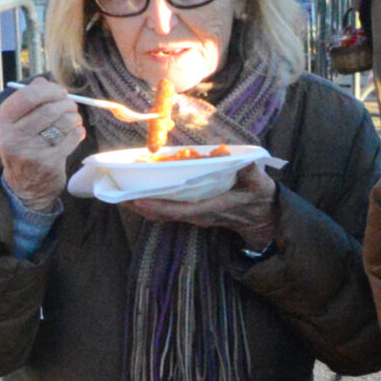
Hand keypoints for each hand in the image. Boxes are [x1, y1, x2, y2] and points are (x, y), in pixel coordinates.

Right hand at [0, 78, 82, 210]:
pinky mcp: (48, 163)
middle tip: (71, 105)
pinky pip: (72, 138)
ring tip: (74, 119)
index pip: (27, 96)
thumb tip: (42, 80)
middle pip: (49, 109)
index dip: (49, 90)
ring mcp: (30, 151)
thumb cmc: (24, 145)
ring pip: (63, 123)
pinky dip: (79, 132)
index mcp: (2, 121)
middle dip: (66, 104)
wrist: (25, 185)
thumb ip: (27, 101)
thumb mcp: (16, 124)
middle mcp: (12, 136)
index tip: (61, 92)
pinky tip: (76, 132)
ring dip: (75, 117)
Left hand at [121, 162, 279, 248]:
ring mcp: (195, 216)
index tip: (139, 199)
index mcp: (214, 207)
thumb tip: (245, 163)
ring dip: (142, 205)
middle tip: (116, 196)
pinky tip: (139, 194)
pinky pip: (168, 210)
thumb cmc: (261, 199)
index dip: (159, 206)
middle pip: (165, 214)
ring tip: (120, 194)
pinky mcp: (193, 213)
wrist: (263, 217)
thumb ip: (254, 175)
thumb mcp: (262, 186)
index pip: (181, 209)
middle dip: (141, 206)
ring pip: (164, 214)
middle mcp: (200, 215)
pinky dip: (152, 203)